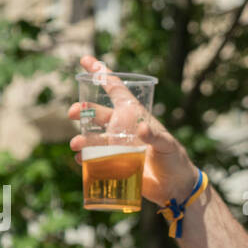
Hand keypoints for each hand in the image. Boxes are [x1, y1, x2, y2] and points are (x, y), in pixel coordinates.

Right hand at [68, 56, 198, 207]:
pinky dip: (85, 159)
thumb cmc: (175, 160)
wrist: (174, 187)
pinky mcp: (113, 164)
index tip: (85, 60)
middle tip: (73, 112)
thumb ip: (155, 136)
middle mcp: (122, 128)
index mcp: (134, 116)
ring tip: (76, 144)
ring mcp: (117, 146)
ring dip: (82, 138)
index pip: (116, 90)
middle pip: (98, 113)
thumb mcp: (168, 145)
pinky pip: (94, 159)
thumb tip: (142, 128)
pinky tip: (80, 160)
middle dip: (83, 109)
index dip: (101, 73)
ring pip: (93, 136)